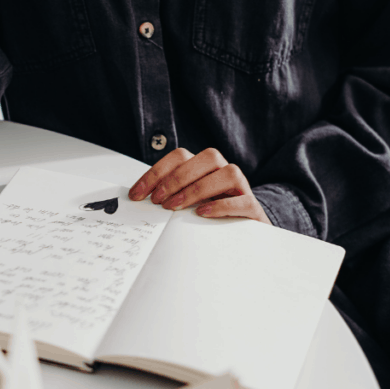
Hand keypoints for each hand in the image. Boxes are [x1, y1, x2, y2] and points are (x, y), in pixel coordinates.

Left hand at [128, 148, 271, 223]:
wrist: (243, 232)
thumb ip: (168, 195)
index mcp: (205, 166)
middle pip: (207, 157)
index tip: (137, 194)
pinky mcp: (253, 207)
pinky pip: (242, 200)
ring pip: (228, 173)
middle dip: (177, 178)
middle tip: (157, 200)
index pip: (180, 156)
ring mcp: (242, 187)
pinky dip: (221, 206)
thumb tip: (139, 198)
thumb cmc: (209, 214)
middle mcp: (224, 170)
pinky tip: (202, 213)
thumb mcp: (186, 202)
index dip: (156, 173)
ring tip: (175, 207)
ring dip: (197, 189)